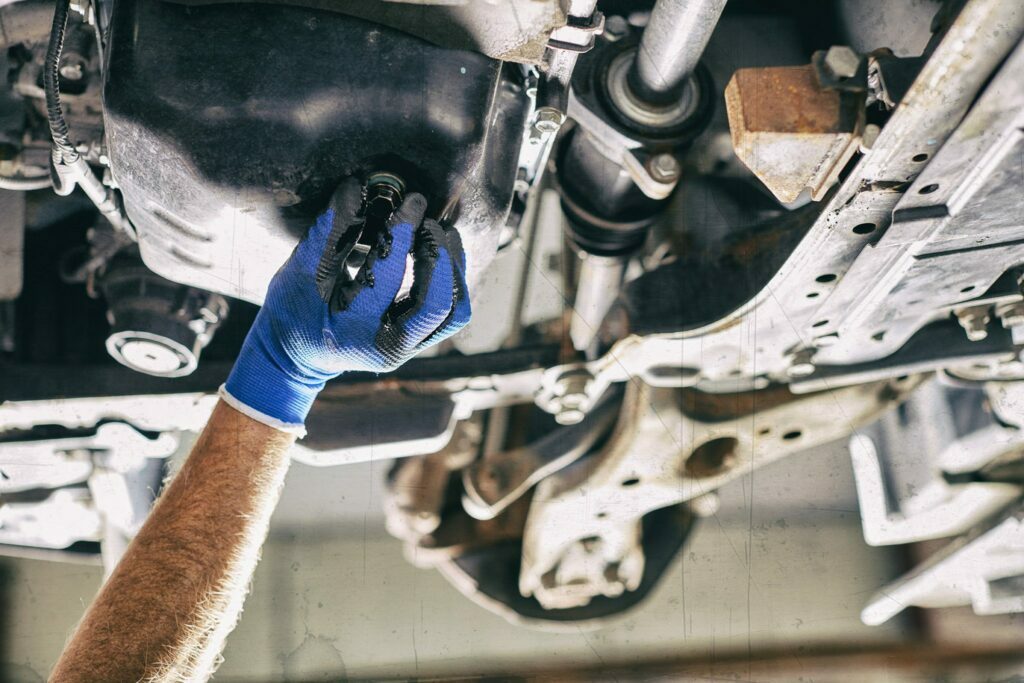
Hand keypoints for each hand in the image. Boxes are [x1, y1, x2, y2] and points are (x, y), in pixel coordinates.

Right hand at [223, 178, 470, 430]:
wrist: (297, 353)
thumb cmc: (294, 310)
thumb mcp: (302, 272)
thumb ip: (329, 232)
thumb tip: (354, 186)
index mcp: (356, 334)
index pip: (389, 279)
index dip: (401, 235)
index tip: (409, 201)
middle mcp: (391, 348)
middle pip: (437, 303)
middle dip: (438, 254)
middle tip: (428, 218)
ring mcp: (410, 347)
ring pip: (454, 311)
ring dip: (453, 267)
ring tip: (442, 231)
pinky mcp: (420, 338)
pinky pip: (452, 311)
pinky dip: (453, 278)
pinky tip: (443, 248)